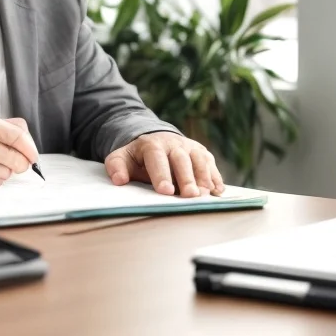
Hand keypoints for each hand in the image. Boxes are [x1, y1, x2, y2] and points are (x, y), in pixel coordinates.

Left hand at [104, 132, 224, 197]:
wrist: (155, 140)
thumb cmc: (138, 156)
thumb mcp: (122, 158)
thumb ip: (117, 167)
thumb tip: (118, 180)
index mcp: (152, 144)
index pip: (157, 158)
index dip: (161, 174)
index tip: (165, 191)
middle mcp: (174, 143)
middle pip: (182, 159)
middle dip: (187, 178)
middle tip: (190, 196)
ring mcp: (190, 147)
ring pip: (200, 160)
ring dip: (204, 178)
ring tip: (205, 195)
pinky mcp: (202, 153)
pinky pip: (211, 164)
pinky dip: (215, 177)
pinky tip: (218, 191)